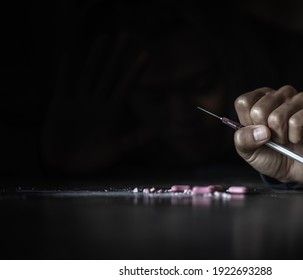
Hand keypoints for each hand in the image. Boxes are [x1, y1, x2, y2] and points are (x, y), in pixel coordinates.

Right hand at [41, 32, 149, 173]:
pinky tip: (68, 56)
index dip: (135, 70)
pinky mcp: (60, 104)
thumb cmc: (92, 158)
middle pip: (108, 73)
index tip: (146, 54)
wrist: (65, 167)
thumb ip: (135, 138)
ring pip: (89, 74)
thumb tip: (157, 129)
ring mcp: (79, 101)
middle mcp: (97, 102)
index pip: (126, 86)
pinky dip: (65, 72)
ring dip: (95, 56)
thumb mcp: (117, 149)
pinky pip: (63, 84)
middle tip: (125, 34)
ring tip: (103, 38)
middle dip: (116, 55)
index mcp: (112, 111)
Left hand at [233, 85, 302, 183]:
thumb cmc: (272, 155)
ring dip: (281, 137)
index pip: (243, 102)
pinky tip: (300, 137)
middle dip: (265, 133)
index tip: (258, 133)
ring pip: (277, 117)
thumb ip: (243, 139)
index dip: (248, 124)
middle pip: (259, 110)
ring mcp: (299, 99)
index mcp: (259, 99)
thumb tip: (260, 131)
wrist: (296, 171)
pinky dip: (296, 137)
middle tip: (275, 138)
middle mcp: (279, 95)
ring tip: (288, 138)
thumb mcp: (248, 151)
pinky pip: (297, 122)